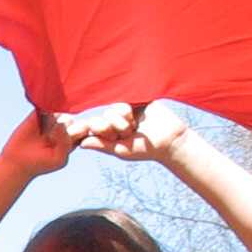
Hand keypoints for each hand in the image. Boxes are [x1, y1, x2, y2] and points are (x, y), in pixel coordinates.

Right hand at [0, 109, 75, 177]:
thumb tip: (60, 124)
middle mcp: (65, 125)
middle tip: (50, 140)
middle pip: (71, 118)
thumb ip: (66, 144)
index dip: (75, 133)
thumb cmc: (41, 162)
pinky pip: (47, 104)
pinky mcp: (40, 112)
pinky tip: (39, 125)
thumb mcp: (59, 159)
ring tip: (44, 135)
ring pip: (60, 111)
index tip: (63, 145)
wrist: (18, 161)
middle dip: (62, 128)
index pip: (84, 127)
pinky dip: (45, 111)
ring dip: (52, 123)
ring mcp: (53, 118)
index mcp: (75, 137)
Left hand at [68, 100, 189, 162]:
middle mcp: (113, 122)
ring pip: (109, 110)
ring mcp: (122, 112)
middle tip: (128, 133)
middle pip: (100, 119)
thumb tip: (81, 143)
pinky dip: (127, 111)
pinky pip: (120, 101)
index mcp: (108, 135)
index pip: (92, 128)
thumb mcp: (121, 150)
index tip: (115, 138)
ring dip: (122, 120)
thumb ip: (102, 145)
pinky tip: (137, 117)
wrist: (169, 139)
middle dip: (114, 128)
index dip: (101, 132)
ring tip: (135, 126)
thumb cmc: (145, 149)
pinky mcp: (132, 102)